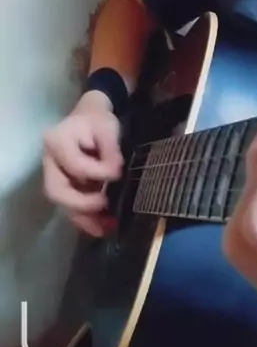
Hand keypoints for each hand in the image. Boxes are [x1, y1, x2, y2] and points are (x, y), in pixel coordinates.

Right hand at [43, 89, 123, 235]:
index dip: (96, 172)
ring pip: (62, 204)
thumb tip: (114, 173)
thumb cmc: (98, 121)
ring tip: (107, 227)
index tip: (117, 173)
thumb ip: (110, 150)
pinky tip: (103, 226)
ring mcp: (54, 176)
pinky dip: (86, 219)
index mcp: (56, 141)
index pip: (74, 165)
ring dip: (84, 218)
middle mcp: (49, 162)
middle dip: (81, 204)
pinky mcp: (64, 187)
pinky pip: (70, 207)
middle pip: (57, 191)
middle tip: (106, 204)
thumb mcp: (107, 127)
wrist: (91, 119)